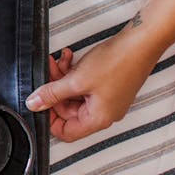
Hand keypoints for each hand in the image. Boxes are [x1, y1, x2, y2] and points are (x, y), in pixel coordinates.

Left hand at [25, 32, 155, 141]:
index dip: (49, 119)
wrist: (141, 42)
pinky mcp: (107, 86)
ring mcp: (106, 99)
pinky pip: (83, 85)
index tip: (40, 102)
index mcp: (98, 119)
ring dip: (62, 78)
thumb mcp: (76, 80)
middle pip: (68, 110)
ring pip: (74, 95)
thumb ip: (52, 93)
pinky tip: (69, 59)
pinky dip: (74, 73)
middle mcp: (104, 113)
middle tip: (47, 73)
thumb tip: (34, 104)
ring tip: (58, 62)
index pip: (66, 132)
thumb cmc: (118, 62)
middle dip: (54, 90)